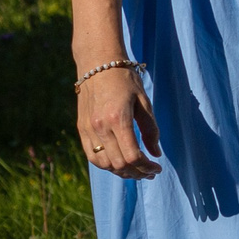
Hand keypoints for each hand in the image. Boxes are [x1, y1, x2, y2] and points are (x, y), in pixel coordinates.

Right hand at [77, 65, 161, 179]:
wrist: (98, 65)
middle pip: (118, 164)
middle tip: (150, 172)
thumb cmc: (125, 81)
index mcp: (118, 119)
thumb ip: (150, 129)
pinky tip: (120, 164)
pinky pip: (92, 156)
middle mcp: (100, 127)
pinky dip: (106, 165)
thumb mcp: (144, 102)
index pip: (132, 155)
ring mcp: (88, 129)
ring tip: (136, 171)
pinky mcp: (81, 129)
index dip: (146, 166)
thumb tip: (156, 153)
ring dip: (121, 172)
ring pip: (103, 164)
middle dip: (136, 173)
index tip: (157, 168)